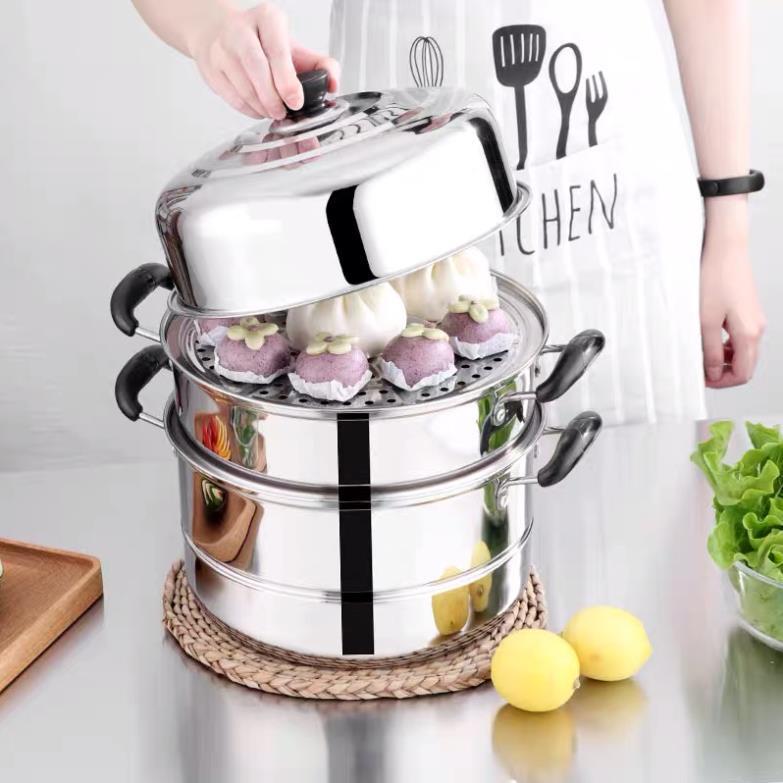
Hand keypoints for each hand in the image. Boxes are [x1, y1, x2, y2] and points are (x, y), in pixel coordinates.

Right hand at [189, 2, 339, 118]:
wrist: (223, 33)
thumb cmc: (264, 44)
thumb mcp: (294, 48)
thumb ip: (320, 65)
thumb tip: (333, 84)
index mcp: (267, 18)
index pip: (277, 49)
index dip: (287, 79)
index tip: (296, 101)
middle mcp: (241, 29)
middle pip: (257, 67)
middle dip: (272, 97)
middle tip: (283, 112)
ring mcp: (221, 47)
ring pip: (242, 84)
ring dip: (261, 106)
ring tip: (272, 112)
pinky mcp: (211, 66)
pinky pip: (230, 95)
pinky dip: (247, 108)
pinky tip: (257, 109)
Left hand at [700, 197, 764, 387]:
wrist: (725, 249)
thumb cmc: (714, 279)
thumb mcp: (705, 321)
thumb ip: (710, 351)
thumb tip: (713, 374)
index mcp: (749, 334)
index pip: (743, 374)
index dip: (721, 383)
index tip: (702, 379)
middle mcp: (757, 329)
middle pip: (745, 366)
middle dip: (722, 373)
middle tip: (699, 370)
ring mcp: (754, 320)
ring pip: (742, 353)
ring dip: (723, 359)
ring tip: (700, 353)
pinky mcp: (747, 311)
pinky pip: (739, 338)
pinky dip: (725, 345)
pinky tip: (707, 339)